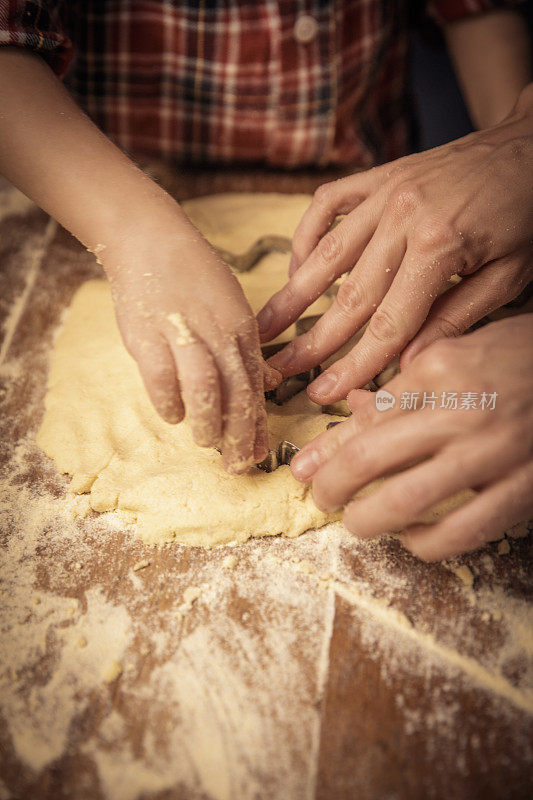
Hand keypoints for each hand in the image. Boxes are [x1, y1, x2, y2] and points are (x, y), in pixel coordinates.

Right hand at [103, 211, 272, 473]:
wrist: (148, 239)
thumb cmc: (192, 275)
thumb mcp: (231, 305)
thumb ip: (247, 348)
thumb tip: (269, 382)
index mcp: (241, 326)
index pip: (255, 383)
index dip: (259, 422)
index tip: (260, 453)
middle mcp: (218, 331)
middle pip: (236, 391)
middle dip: (240, 433)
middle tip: (238, 465)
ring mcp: (183, 331)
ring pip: (205, 385)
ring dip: (208, 421)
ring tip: (206, 443)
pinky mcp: (148, 333)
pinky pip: (162, 377)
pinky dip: (168, 401)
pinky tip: (173, 415)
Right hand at [256, 84, 532, 405]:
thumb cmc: (528, 212)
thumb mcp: (510, 275)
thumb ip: (454, 319)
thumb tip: (407, 365)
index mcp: (439, 248)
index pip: (387, 326)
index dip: (354, 366)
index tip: (323, 394)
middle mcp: (403, 218)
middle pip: (347, 296)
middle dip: (311, 340)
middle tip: (278, 370)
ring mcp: (386, 192)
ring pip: (327, 253)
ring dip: (292, 294)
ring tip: (264, 325)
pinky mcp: (379, 176)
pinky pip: (328, 204)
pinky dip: (307, 235)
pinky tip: (298, 266)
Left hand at [289, 316, 532, 560]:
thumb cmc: (524, 357)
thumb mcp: (461, 351)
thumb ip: (408, 385)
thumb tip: (354, 409)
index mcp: (439, 367)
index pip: (365, 417)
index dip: (326, 450)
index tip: (304, 469)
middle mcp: (460, 408)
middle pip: (368, 458)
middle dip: (331, 487)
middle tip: (321, 499)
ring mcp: (492, 452)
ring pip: (405, 501)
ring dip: (367, 521)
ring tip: (356, 523)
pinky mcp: (521, 489)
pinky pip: (459, 532)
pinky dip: (425, 543)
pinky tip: (413, 538)